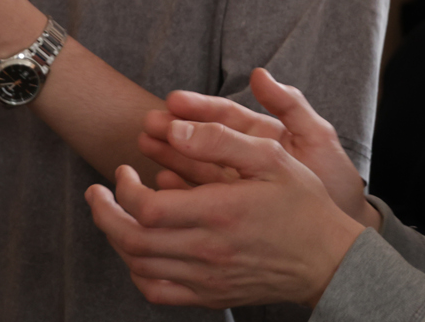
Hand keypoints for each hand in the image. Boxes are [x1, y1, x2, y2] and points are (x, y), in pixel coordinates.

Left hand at [87, 118, 364, 307]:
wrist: (327, 259)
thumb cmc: (301, 202)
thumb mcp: (270, 156)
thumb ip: (219, 139)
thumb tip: (175, 128)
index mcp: (219, 212)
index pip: (147, 208)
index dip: (124, 188)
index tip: (124, 169)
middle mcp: (208, 250)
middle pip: (132, 239)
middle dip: (104, 212)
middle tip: (97, 191)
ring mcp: (207, 278)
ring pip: (139, 266)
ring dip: (116, 239)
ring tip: (113, 214)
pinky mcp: (210, 296)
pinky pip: (158, 292)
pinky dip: (137, 272)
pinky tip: (138, 250)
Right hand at [139, 69, 378, 228]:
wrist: (343, 233)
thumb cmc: (336, 181)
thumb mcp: (318, 138)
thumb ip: (290, 106)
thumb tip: (259, 74)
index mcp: (262, 134)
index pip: (226, 115)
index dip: (200, 107)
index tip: (174, 100)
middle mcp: (244, 157)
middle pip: (203, 139)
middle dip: (175, 130)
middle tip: (148, 123)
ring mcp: (235, 186)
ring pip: (196, 166)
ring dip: (170, 156)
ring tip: (144, 146)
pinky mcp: (230, 213)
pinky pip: (201, 199)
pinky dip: (181, 191)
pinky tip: (162, 184)